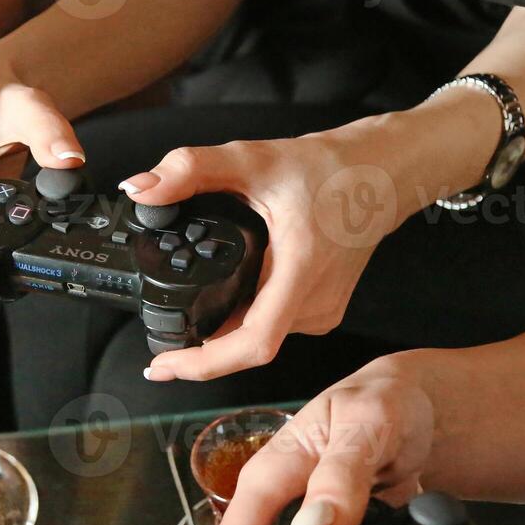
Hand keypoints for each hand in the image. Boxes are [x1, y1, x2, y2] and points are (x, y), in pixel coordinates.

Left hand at [122, 122, 411, 381]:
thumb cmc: (332, 169)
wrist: (383, 173)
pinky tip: (227, 298)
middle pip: (247, 344)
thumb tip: (141, 187)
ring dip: (223, 331)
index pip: (253, 343)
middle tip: (160, 338)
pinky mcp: (323, 310)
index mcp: (300, 272)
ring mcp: (323, 311)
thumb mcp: (252, 159)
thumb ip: (191, 168)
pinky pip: (273, 326)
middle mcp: (316, 303)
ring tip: (189, 312)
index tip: (164, 366)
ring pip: (260, 336)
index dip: (204, 364)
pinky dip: (244, 319)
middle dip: (200, 345)